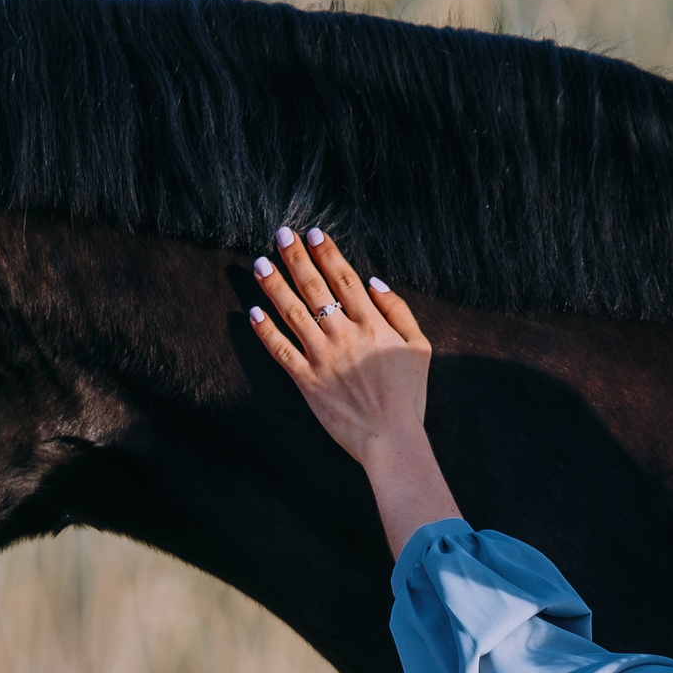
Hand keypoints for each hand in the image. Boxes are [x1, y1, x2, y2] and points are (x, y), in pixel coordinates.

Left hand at [247, 226, 431, 465]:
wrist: (392, 439)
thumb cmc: (408, 396)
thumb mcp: (419, 348)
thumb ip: (398, 311)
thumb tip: (373, 282)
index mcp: (373, 325)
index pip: (345, 280)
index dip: (327, 254)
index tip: (313, 234)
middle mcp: (345, 336)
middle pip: (315, 288)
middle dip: (296, 258)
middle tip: (281, 234)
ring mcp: (323, 358)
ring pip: (293, 313)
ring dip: (275, 285)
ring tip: (260, 263)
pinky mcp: (307, 382)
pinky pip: (281, 351)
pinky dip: (266, 331)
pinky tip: (253, 312)